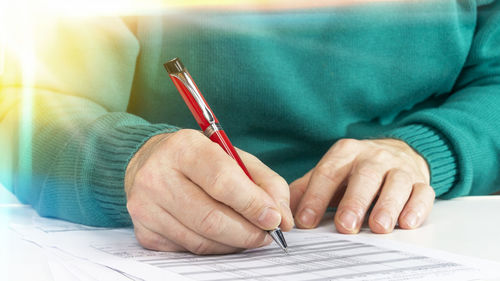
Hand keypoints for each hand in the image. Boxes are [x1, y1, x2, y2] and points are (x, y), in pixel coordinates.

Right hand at [125, 129, 293, 254]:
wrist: (149, 163)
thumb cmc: (199, 159)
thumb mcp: (234, 157)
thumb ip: (265, 183)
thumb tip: (283, 219)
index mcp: (184, 148)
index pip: (222, 182)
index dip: (253, 204)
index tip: (274, 219)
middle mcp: (158, 176)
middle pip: (211, 219)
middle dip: (248, 232)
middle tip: (266, 234)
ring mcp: (146, 207)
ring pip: (201, 241)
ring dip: (234, 243)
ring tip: (247, 234)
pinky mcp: (144, 232)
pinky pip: (188, 250)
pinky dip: (214, 248)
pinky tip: (222, 236)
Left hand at [290, 138, 434, 233]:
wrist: (398, 152)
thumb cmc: (356, 169)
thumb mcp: (331, 171)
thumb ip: (307, 188)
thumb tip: (284, 209)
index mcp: (346, 152)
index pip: (328, 173)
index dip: (316, 197)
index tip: (305, 220)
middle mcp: (373, 157)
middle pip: (364, 176)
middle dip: (354, 201)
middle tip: (345, 226)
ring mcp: (399, 168)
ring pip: (396, 183)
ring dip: (387, 205)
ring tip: (378, 227)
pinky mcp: (421, 181)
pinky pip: (422, 193)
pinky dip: (416, 208)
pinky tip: (406, 222)